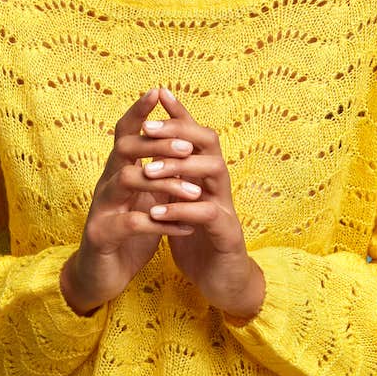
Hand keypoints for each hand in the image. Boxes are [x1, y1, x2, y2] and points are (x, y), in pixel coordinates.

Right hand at [60, 87, 199, 314]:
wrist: (100, 276)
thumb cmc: (127, 233)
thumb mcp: (144, 198)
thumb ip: (156, 173)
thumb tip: (180, 143)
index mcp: (117, 171)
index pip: (124, 132)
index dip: (138, 111)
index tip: (158, 90)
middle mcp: (106, 184)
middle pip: (125, 149)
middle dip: (157, 144)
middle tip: (188, 148)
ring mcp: (101, 209)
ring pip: (127, 181)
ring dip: (163, 183)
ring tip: (194, 192)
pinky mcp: (103, 236)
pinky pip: (132, 223)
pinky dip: (162, 222)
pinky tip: (186, 226)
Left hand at [140, 88, 264, 320]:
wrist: (221, 282)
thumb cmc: (198, 239)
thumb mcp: (179, 202)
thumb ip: (171, 176)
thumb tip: (151, 148)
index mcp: (205, 175)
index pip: (195, 135)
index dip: (180, 113)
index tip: (158, 93)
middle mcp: (219, 185)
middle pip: (209, 142)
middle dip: (180, 131)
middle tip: (150, 129)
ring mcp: (226, 207)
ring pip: (215, 170)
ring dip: (180, 167)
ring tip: (149, 172)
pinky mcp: (227, 235)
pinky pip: (208, 213)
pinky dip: (182, 210)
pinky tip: (158, 212)